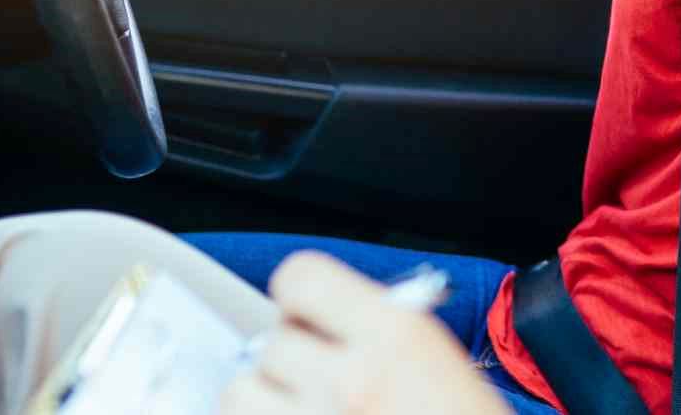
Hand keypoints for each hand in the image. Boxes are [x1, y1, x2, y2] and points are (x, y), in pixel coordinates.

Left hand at [219, 252, 510, 414]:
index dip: (300, 297)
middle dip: (287, 362)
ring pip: (241, 394)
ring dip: (263, 403)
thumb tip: (318, 322)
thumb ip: (378, 334)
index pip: (301, 279)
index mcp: (397, 337)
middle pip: (269, 344)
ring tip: (300, 412)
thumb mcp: (440, 364)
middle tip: (314, 380)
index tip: (308, 314)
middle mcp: (351, 380)